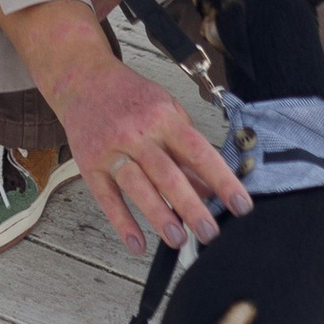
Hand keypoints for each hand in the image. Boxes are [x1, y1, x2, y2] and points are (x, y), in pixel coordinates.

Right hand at [53, 59, 253, 260]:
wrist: (82, 78)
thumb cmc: (131, 97)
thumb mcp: (166, 111)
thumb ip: (186, 150)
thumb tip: (209, 189)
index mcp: (164, 118)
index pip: (199, 152)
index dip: (222, 180)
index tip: (241, 206)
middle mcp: (138, 133)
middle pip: (167, 174)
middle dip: (191, 206)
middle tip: (210, 233)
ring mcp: (112, 149)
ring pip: (137, 185)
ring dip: (159, 215)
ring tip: (178, 239)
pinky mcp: (90, 164)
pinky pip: (106, 197)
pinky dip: (122, 222)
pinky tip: (137, 244)